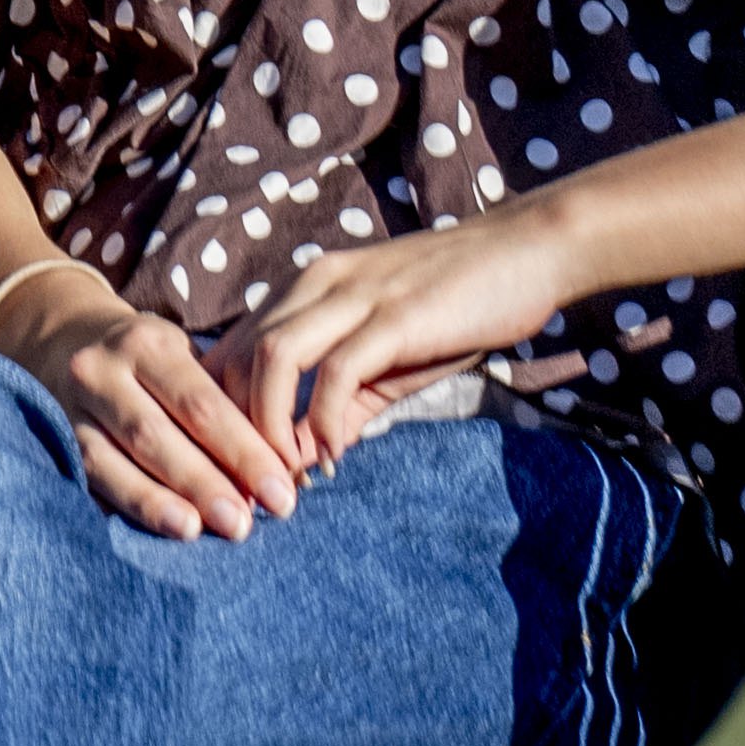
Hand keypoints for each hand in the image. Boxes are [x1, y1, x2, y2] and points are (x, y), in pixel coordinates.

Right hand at [0, 269, 312, 541]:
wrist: (61, 339)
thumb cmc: (148, 361)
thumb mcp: (180, 359)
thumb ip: (222, 408)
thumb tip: (273, 476)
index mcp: (149, 343)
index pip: (201, 403)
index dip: (242, 450)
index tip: (281, 493)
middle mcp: (104, 370)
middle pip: (156, 434)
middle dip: (204, 482)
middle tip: (245, 524)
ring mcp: (72, 408)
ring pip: (114, 461)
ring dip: (158, 502)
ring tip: (197, 532)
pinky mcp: (56, 442)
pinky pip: (89, 480)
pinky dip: (125, 507)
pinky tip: (155, 531)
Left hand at [203, 204, 586, 479]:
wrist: (525, 252)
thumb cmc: (454, 308)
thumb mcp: (386, 361)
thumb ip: (343, 406)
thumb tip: (305, 461)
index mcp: (305, 290)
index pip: (232, 352)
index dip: (220, 418)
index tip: (232, 476)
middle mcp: (315, 283)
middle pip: (238, 357)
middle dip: (233, 434)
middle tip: (250, 493)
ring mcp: (354, 294)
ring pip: (273, 357)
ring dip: (268, 428)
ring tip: (284, 481)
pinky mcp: (394, 314)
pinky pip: (338, 369)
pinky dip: (324, 419)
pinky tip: (333, 457)